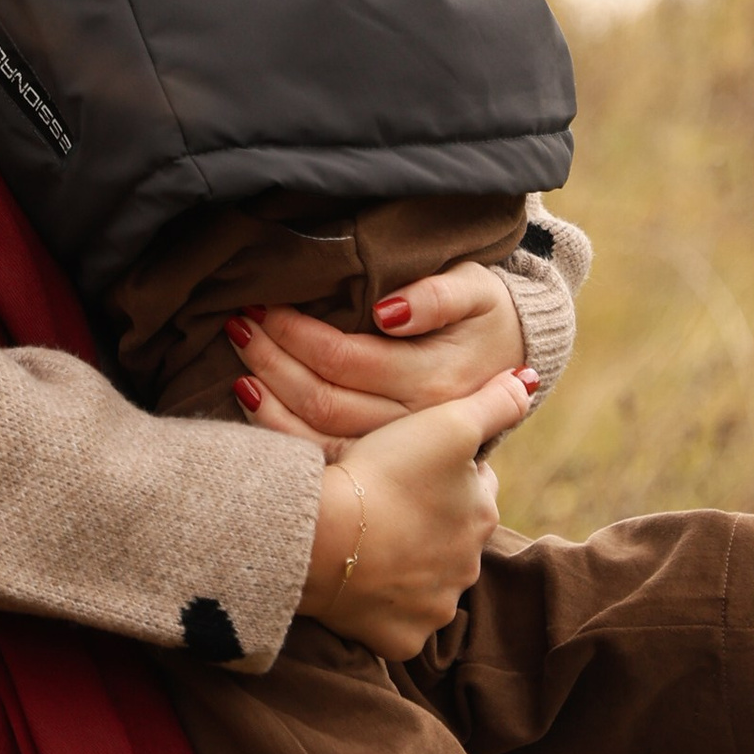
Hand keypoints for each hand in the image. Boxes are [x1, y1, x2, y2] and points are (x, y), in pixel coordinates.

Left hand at [231, 261, 535, 444]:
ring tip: (238, 358)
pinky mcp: (385, 463)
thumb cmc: (487, 313)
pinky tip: (252, 402)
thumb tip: (389, 311)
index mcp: (433, 381)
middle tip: (237, 323)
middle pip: (323, 400)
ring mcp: (398, 453)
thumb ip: (437, 296)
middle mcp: (413, 425)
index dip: (298, 334)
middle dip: (272, 360)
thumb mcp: (476, 290)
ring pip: (317, 436)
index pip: (344, 360)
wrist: (516, 361)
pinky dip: (281, 433)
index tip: (264, 305)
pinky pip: (323, 456)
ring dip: (269, 398)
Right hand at [298, 371, 528, 657]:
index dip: (447, 469)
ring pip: (426, 579)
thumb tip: (530, 381)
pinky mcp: (398, 640)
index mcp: (482, 516)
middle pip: (452, 535)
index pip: (476, 485)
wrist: (323, 538)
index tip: (415, 462)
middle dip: (429, 520)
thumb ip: (495, 402)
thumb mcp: (447, 422)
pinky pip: (394, 620)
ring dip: (406, 561)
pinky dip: (381, 604)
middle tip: (387, 498)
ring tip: (369, 537)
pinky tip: (359, 580)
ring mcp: (433, 609)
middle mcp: (468, 569)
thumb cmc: (385, 475)